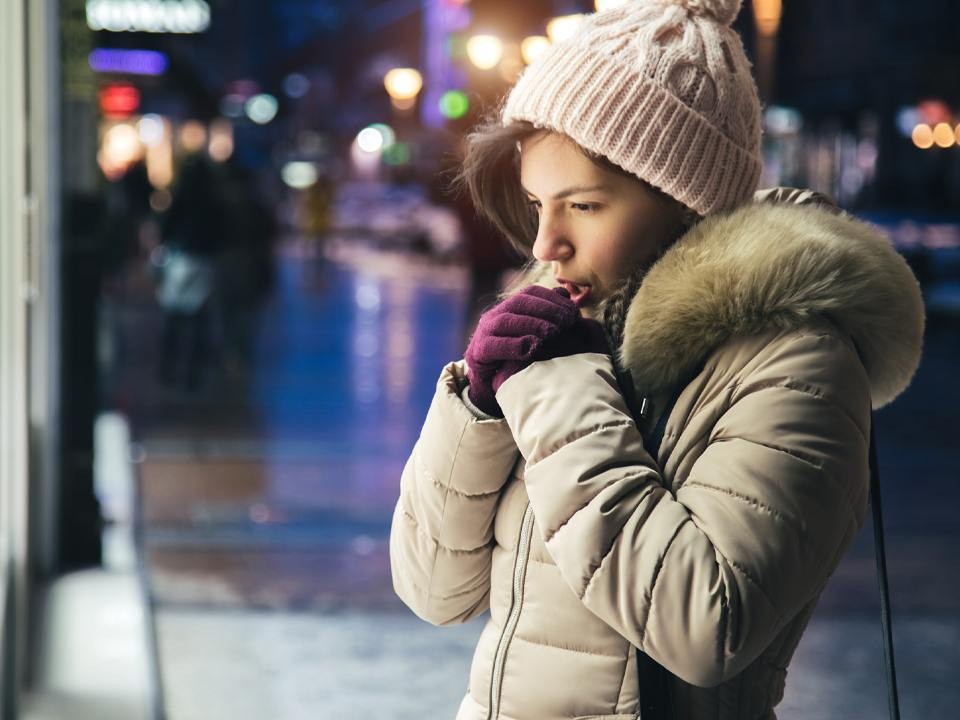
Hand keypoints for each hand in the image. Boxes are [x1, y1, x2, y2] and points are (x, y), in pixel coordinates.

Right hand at [464, 285, 608, 415]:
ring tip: (553, 333)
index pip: (530, 292)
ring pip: (505, 320)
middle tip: (567, 321)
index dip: (552, 298)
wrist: (492, 389)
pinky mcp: (478, 353)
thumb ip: (550, 316)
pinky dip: (513, 345)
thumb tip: (566, 294)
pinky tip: (532, 348)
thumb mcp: (538, 336)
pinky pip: (493, 345)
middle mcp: (495, 316)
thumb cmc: (520, 360)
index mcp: (509, 309)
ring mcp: (484, 333)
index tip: (573, 311)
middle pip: (519, 302)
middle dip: (547, 309)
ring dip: (532, 324)